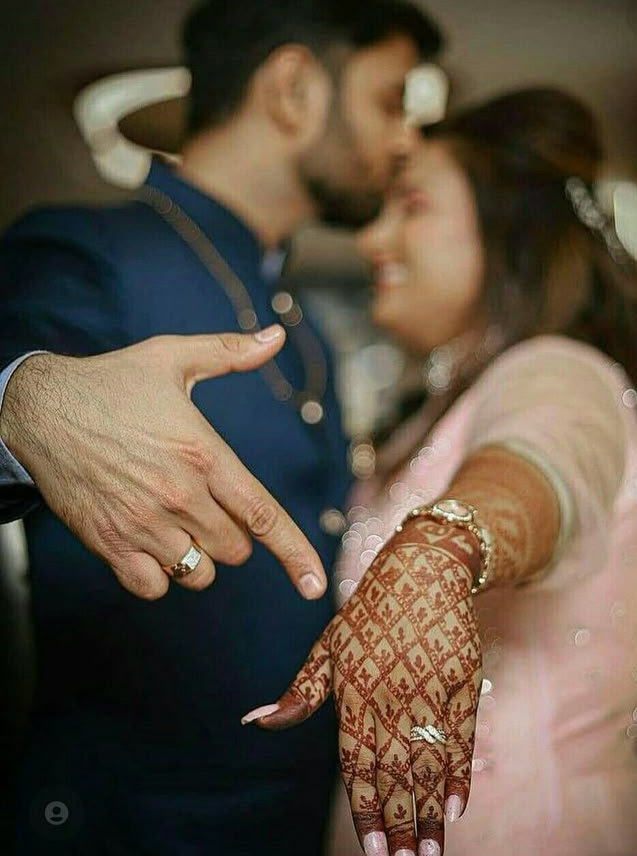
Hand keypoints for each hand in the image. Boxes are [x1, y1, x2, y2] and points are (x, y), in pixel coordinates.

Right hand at [0, 326, 326, 600]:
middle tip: (208, 507)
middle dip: (233, 535)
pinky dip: (158, 575)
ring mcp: (142, 523)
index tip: (315, 583)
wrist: (37, 409)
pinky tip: (149, 544)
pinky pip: (152, 586)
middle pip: (235, 549)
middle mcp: (178, 494)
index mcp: (203, 454)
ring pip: (198, 573)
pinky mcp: (109, 543)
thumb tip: (276, 336)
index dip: (295, 552)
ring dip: (198, 557)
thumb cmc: (110, 382)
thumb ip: (230, 352)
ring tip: (178, 524)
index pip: (262, 515)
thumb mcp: (172, 358)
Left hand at [244, 519, 482, 855]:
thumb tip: (254, 722)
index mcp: (356, 690)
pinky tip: (456, 806)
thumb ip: (300, 692)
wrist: (422, 570)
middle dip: (402, 824)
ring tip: (432, 851)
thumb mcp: (328, 647)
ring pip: (429, 760)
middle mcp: (393, 694)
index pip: (359, 762)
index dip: (367, 808)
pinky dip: (460, 772)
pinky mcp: (461, 680)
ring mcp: (430, 688)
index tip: (373, 852)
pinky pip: (461, 735)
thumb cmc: (369, 613)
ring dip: (430, 810)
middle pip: (396, 770)